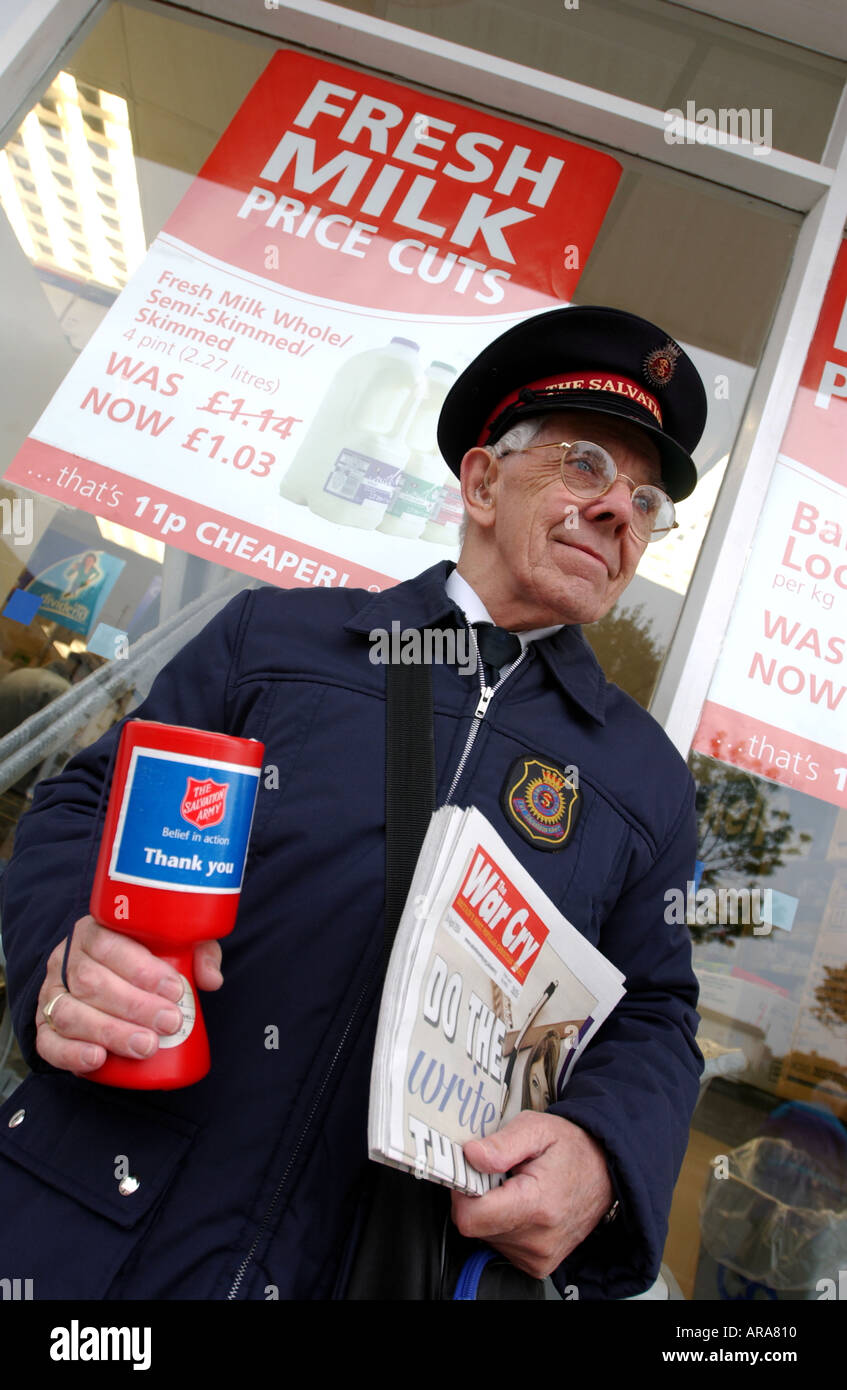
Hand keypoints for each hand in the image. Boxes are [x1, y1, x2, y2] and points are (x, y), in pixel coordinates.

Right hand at [35, 915, 222, 1074]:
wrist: (106, 977)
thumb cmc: (145, 958)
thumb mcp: (174, 944)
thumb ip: (197, 952)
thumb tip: (211, 979)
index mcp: (93, 931)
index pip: (110, 944)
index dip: (141, 969)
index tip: (174, 989)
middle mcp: (66, 960)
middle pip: (91, 982)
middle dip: (134, 1006)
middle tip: (169, 1023)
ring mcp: (52, 994)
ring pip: (70, 1013)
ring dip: (110, 1032)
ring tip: (146, 1046)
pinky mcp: (44, 1026)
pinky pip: (48, 1042)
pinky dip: (70, 1053)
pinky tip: (97, 1059)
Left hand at [450, 1111, 613, 1279]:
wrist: (606, 1172)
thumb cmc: (573, 1149)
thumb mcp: (537, 1129)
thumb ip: (502, 1143)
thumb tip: (472, 1156)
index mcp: (536, 1205)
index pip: (471, 1216)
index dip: (462, 1190)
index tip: (472, 1171)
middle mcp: (538, 1239)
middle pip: (475, 1226)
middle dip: (478, 1197)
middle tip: (500, 1174)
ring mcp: (539, 1256)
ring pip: (485, 1236)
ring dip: (492, 1210)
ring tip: (516, 1187)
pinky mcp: (538, 1264)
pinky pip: (501, 1245)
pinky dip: (504, 1224)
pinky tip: (522, 1205)